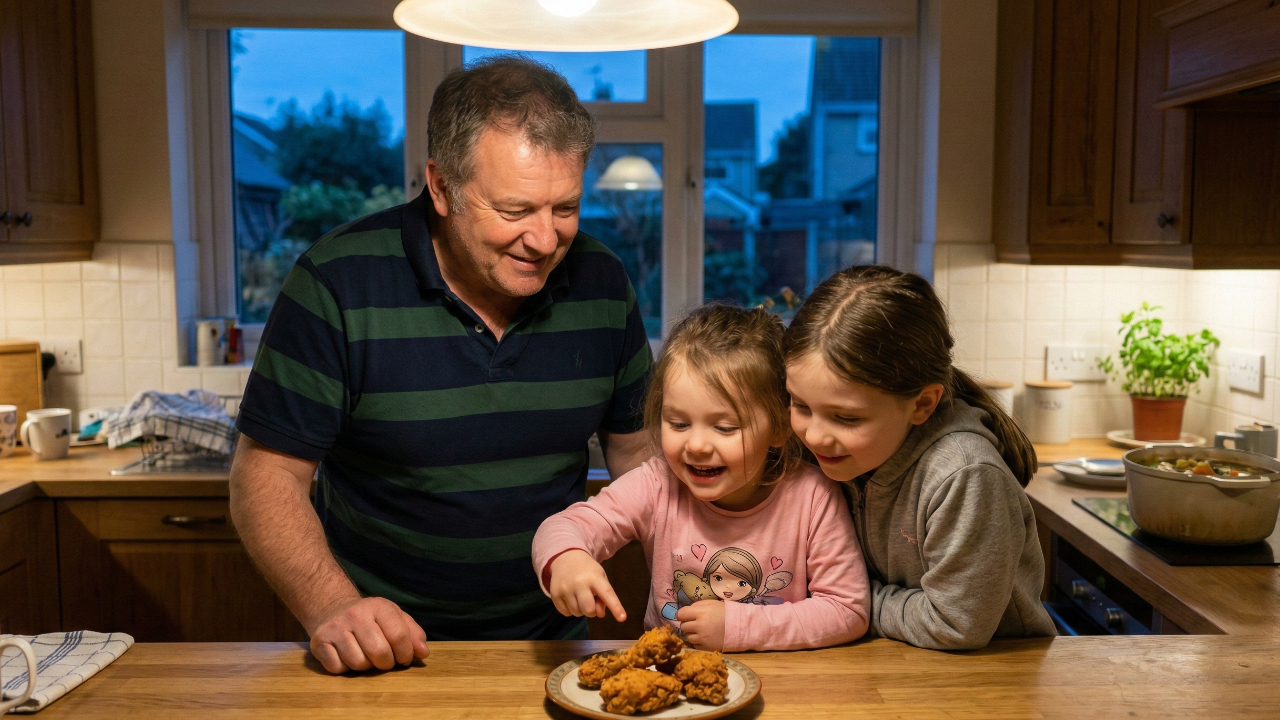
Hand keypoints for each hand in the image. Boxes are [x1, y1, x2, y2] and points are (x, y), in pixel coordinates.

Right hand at [308, 597, 429, 672]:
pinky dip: (345, 669)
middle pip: (379, 653)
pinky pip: (337, 668)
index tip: (404, 658)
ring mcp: (335, 628)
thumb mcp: (395, 618)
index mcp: (379, 606)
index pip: (399, 636)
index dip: (406, 653)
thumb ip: (413, 634)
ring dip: (366, 667)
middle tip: (384, 661)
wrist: (333, 611)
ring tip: (365, 656)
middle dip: (386, 664)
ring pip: (358, 664)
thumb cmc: (371, 619)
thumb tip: (423, 653)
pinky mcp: (319, 642)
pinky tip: (347, 657)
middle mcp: (355, 615)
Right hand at [549, 549, 626, 621]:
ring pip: (577, 613)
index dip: (616, 607)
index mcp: (595, 577)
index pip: (607, 594)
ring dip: (581, 610)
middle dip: (592, 611)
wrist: (565, 557)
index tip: (622, 618)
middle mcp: (579, 583)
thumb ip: (604, 596)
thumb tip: (599, 614)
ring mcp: (565, 589)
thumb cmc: (587, 571)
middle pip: (589, 610)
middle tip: (591, 602)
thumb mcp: (600, 577)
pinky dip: (570, 610)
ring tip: (579, 597)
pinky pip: (566, 613)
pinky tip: (570, 598)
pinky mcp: (555, 594)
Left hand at [675, 600, 724, 649]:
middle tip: (695, 623)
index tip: (685, 615)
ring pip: (687, 637)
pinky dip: (697, 641)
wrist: (739, 627)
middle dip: (688, 624)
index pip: (680, 614)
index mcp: (700, 613)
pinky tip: (704, 638)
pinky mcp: (706, 648)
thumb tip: (683, 612)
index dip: (682, 614)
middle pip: (683, 626)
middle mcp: (699, 626)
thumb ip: (696, 606)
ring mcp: (702, 638)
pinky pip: (694, 645)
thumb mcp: (711, 603)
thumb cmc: (724, 613)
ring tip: (700, 631)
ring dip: (692, 633)